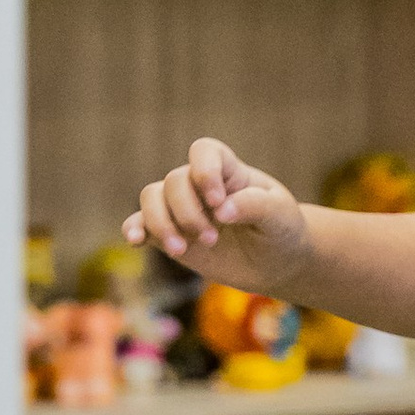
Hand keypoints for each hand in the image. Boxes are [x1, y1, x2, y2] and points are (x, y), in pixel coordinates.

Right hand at [124, 137, 307, 286]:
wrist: (275, 262)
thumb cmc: (280, 229)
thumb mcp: (279, 215)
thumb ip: (254, 206)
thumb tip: (221, 210)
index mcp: (227, 170)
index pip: (204, 152)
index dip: (204, 172)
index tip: (218, 201)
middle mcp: (199, 185)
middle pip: (174, 181)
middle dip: (188, 212)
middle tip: (212, 239)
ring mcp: (181, 208)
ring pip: (151, 197)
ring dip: (161, 223)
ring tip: (180, 250)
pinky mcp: (169, 234)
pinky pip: (140, 224)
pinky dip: (134, 230)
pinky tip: (137, 241)